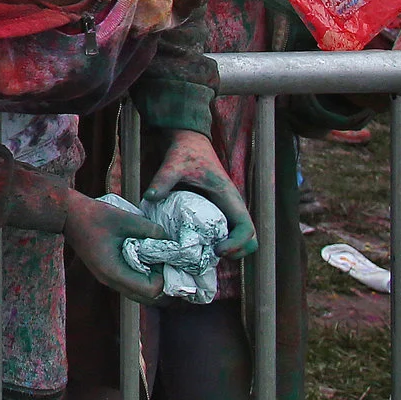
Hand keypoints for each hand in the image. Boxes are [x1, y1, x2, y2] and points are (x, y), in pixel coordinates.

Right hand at [63, 190, 168, 302]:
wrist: (69, 215)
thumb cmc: (93, 216)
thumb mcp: (126, 219)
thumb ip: (150, 230)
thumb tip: (170, 240)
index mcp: (113, 271)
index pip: (150, 290)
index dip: (165, 279)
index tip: (169, 261)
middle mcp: (111, 281)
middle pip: (147, 299)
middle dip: (164, 287)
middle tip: (172, 268)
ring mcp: (108, 279)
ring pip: (140, 295)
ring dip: (154, 284)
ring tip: (162, 265)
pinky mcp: (109, 274)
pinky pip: (132, 285)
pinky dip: (144, 279)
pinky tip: (150, 263)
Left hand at [146, 129, 257, 257]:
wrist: (188, 143)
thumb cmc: (185, 153)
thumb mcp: (173, 165)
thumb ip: (163, 180)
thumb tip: (150, 197)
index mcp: (229, 198)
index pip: (247, 228)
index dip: (237, 244)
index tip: (217, 250)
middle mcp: (233, 207)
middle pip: (250, 240)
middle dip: (235, 252)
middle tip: (210, 256)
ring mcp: (227, 211)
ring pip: (238, 239)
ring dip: (227, 251)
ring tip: (201, 255)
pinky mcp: (217, 213)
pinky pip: (224, 234)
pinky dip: (217, 244)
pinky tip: (194, 247)